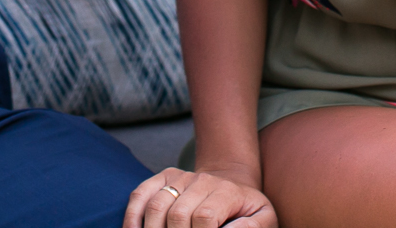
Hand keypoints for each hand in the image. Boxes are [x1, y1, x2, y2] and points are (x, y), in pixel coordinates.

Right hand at [125, 167, 275, 227]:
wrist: (231, 183)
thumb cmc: (247, 209)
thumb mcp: (263, 218)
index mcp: (226, 191)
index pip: (204, 217)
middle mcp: (201, 180)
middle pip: (177, 215)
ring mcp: (179, 177)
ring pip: (156, 206)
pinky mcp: (163, 177)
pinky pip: (140, 194)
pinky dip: (132, 217)